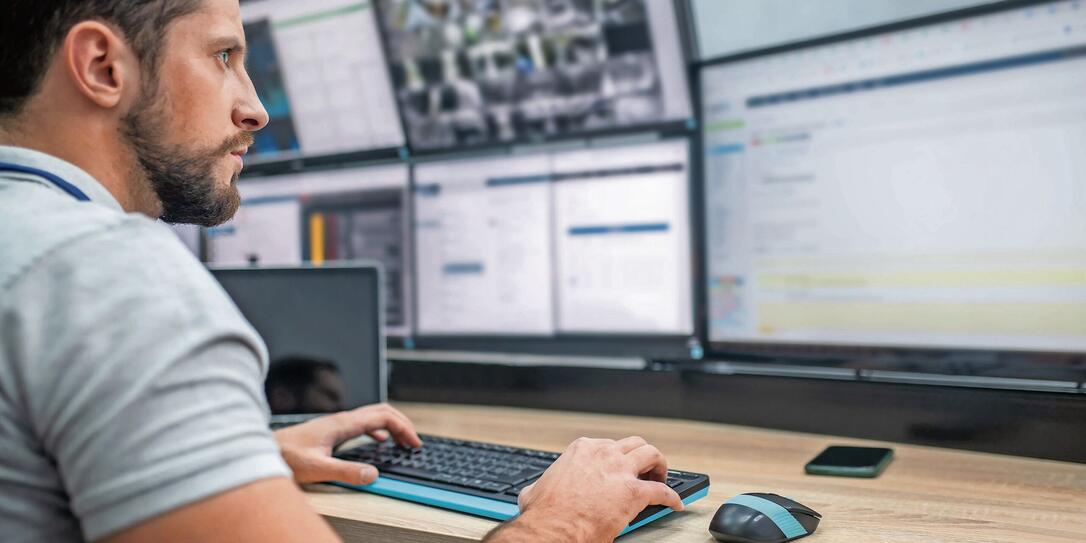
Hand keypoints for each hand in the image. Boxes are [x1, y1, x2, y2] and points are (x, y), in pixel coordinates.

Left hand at [274, 403, 421, 486]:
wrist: (263, 451)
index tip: (414, 444)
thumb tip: (373, 474)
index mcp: (342, 424)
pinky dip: (379, 430)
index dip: (403, 428)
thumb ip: (346, 471)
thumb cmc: (285, 457)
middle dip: (402, 424)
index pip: (383, 417)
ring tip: (403, 441)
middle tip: (414, 442)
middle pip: (381, 411)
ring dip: (392, 425)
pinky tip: (379, 441)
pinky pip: (363, 424)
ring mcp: (336, 423)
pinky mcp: (331, 430)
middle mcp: (341, 419)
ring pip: (372, 416)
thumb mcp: (317, 468)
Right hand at [487, 436, 682, 542]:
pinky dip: (672, 498)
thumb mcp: (535, 490)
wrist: (553, 530)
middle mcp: (603, 454)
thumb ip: (540, 485)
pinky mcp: (634, 493)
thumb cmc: (544, 514)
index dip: (615, 457)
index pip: (607, 445)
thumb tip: (533, 492)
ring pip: (652, 454)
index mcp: (581, 451)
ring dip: (660, 465)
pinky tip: (675, 504)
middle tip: (646, 469)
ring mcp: (620, 471)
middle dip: (642, 455)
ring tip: (661, 477)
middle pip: (634, 444)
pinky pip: (663, 492)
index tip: (618, 466)